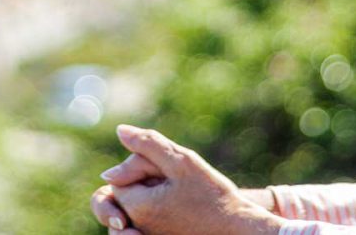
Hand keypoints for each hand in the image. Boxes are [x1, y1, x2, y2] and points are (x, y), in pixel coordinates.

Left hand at [97, 124, 280, 234]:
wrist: (237, 230)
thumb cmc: (213, 196)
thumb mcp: (182, 161)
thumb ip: (148, 144)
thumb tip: (120, 130)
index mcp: (137, 208)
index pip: (117, 177)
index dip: (142, 167)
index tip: (169, 174)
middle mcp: (136, 226)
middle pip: (125, 192)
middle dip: (146, 180)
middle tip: (177, 187)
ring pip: (137, 204)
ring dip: (154, 193)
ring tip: (181, 198)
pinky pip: (147, 218)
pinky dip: (160, 207)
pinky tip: (181, 208)